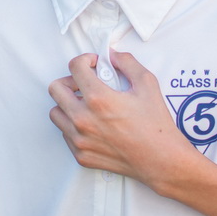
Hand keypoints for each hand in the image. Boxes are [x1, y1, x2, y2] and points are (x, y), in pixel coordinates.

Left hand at [48, 51, 194, 193]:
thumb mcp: (147, 83)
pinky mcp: (81, 155)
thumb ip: (127, 62)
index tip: (94, 64)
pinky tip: (93, 124)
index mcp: (98, 98)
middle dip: (71, 80)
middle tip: (86, 83)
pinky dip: (74, 125)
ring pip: (56, 112)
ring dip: (68, 104)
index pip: (75, 67)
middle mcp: (83, 119)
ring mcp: (80, 139)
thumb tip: (112, 56)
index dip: (85, 60)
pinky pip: (65, 134)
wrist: (161, 160)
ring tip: (87, 104)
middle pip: (56, 89)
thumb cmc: (155, 124)